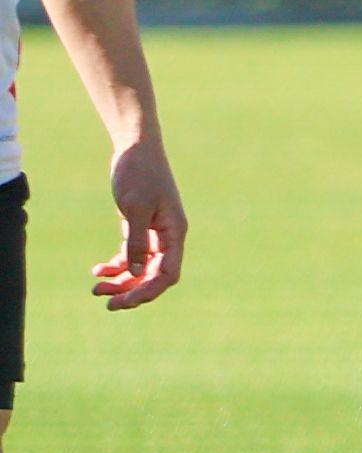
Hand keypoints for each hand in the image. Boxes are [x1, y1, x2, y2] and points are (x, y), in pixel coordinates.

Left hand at [93, 133, 184, 308]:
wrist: (136, 148)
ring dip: (121, 282)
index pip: (168, 273)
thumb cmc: (140, 174)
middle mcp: (167, 237)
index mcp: (175, 232)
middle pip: (153, 275)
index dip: (149, 291)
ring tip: (96, 289)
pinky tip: (98, 270)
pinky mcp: (139, 227)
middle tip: (107, 303)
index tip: (125, 301)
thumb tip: (135, 272)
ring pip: (140, 268)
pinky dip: (115, 266)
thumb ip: (137, 241)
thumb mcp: (135, 208)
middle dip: (132, 291)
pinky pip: (130, 255)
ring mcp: (154, 233)